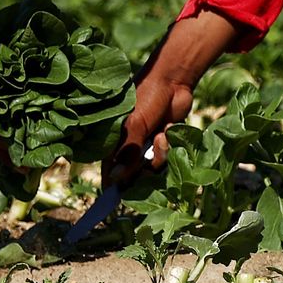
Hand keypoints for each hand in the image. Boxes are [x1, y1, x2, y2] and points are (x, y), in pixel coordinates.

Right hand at [106, 9, 244, 186]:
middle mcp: (128, 147)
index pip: (109, 173)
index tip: (116, 202)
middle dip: (143, 171)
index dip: (113, 186)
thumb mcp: (135, 124)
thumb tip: (117, 180)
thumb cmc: (147, 97)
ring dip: (158, 156)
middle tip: (148, 162)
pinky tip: (168, 129)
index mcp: (113, 143)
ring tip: (161, 136)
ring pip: (152, 169)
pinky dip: (169, 147)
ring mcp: (146, 146)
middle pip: (133, 176)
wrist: (174, 81)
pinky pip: (166, 158)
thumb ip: (127, 152)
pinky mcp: (164, 143)